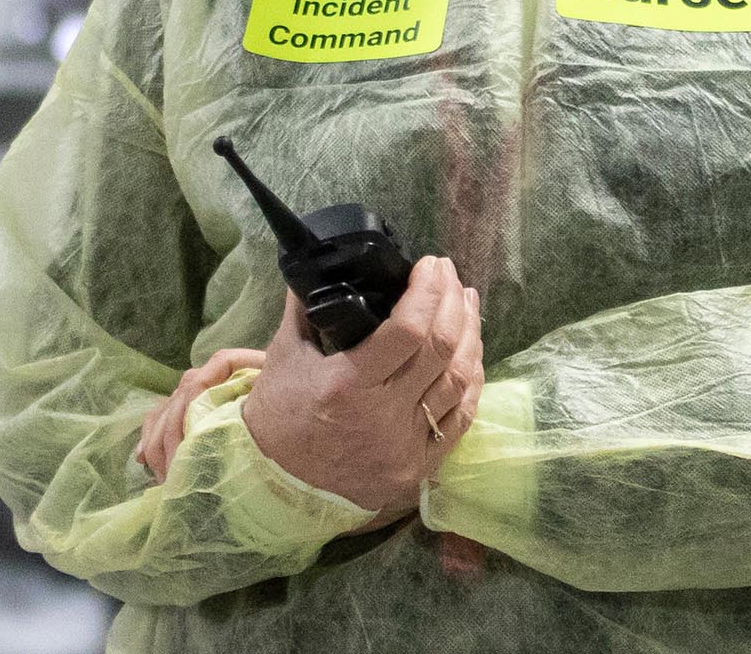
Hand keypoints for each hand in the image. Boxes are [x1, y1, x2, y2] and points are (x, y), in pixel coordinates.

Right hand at [133, 257, 483, 522]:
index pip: (407, 331)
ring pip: (459, 381)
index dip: (427, 292)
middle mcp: (381, 417)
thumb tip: (318, 263)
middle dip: (452, 303)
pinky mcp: (419, 467)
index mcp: (346, 386)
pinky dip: (472, 380)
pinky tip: (472, 352)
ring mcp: (405, 446)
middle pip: (440, 350)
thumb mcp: (284, 357)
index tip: (432, 265)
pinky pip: (461, 417)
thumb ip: (304, 309)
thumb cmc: (280, 417)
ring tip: (466, 303)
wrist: (278, 486)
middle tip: (450, 276)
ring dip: (470, 335)